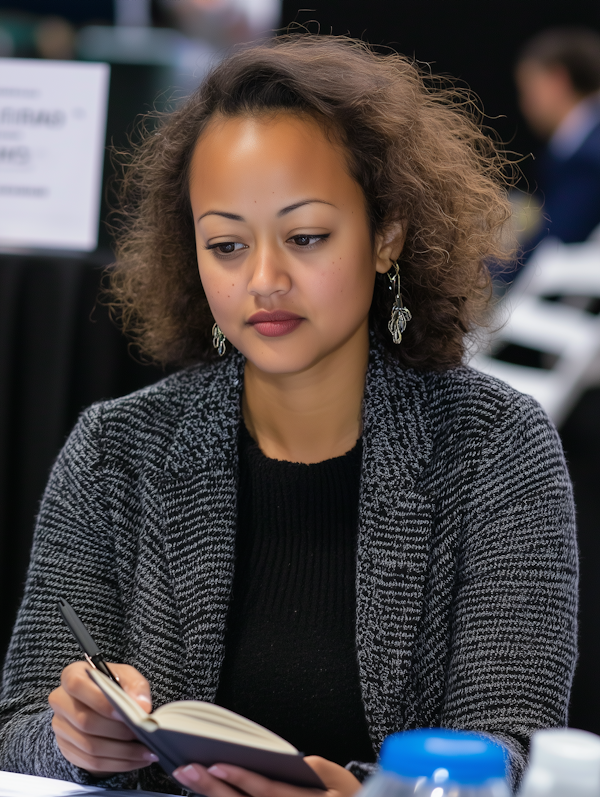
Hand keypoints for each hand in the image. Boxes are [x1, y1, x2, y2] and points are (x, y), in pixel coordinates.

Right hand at [49, 661, 157, 775]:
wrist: (100, 702)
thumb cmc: (113, 684)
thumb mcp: (125, 676)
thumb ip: (135, 686)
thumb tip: (142, 705)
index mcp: (72, 675)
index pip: (77, 686)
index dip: (100, 701)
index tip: (124, 712)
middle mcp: (61, 702)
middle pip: (85, 721)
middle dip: (118, 731)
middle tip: (143, 734)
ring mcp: (61, 728)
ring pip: (90, 746)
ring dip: (122, 752)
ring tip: (147, 751)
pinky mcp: (67, 749)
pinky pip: (91, 762)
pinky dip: (117, 763)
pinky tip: (136, 759)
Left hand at [173, 756, 361, 796]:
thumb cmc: (345, 794)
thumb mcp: (334, 776)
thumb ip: (306, 769)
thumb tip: (272, 761)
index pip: (269, 791)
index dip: (242, 779)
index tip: (215, 764)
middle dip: (214, 788)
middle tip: (187, 769)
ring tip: (190, 778)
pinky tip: (207, 792)